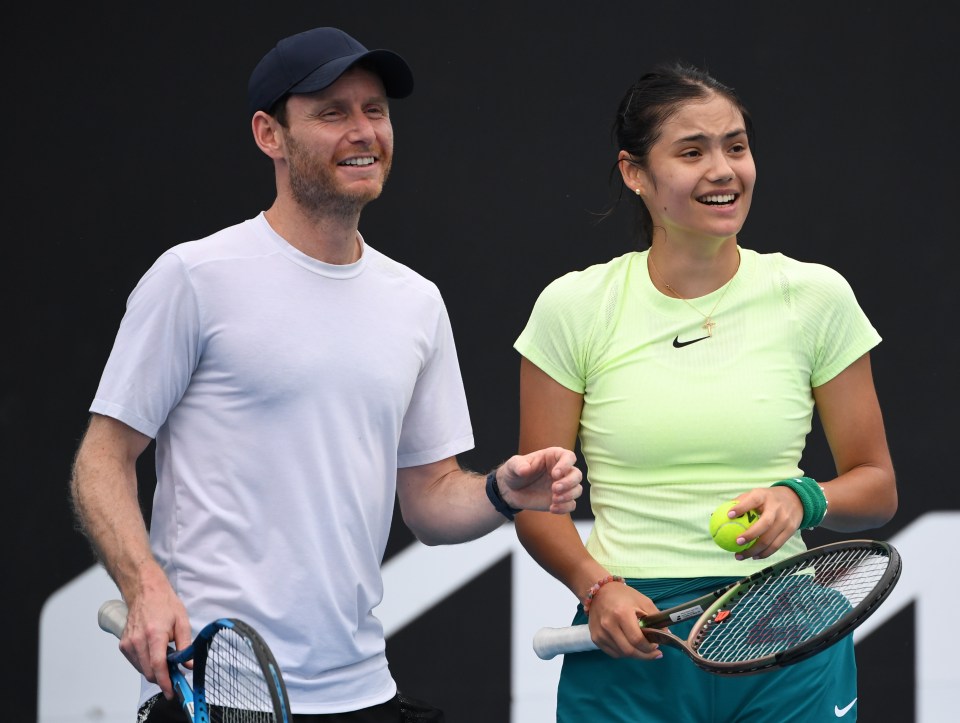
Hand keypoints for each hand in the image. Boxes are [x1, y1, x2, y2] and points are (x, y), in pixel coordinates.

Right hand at [118, 573, 191, 699]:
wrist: (145, 591)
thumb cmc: (164, 603)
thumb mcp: (182, 622)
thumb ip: (186, 645)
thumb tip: (189, 664)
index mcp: (154, 634)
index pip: (158, 666)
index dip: (165, 682)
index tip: (171, 691)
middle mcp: (138, 640)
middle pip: (149, 671)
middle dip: (162, 678)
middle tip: (175, 674)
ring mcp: (128, 643)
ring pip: (141, 669)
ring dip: (154, 670)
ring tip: (165, 658)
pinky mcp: (124, 645)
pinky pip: (136, 662)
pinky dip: (145, 663)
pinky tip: (154, 653)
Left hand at [496, 447, 582, 513]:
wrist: (510, 490)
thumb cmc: (514, 472)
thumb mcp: (512, 465)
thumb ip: (518, 465)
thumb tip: (525, 470)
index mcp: (553, 457)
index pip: (569, 457)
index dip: (565, 465)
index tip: (555, 474)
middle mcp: (562, 471)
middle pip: (577, 474)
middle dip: (568, 483)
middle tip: (554, 489)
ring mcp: (563, 486)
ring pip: (577, 490)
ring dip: (568, 496)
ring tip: (553, 500)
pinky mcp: (561, 500)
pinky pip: (571, 505)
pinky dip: (564, 508)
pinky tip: (552, 508)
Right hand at [586, 580, 662, 659]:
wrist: (599, 591)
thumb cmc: (623, 595)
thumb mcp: (643, 601)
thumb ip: (655, 618)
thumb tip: (666, 635)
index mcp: (621, 614)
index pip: (637, 640)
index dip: (649, 647)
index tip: (656, 646)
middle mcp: (608, 625)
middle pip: (629, 651)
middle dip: (644, 655)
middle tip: (653, 653)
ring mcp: (600, 633)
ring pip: (621, 654)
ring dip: (635, 654)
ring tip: (641, 647)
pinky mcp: (595, 638)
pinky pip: (613, 653)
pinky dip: (623, 653)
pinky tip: (629, 645)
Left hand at [726, 485, 805, 559]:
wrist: (796, 499)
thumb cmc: (767, 499)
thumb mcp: (755, 495)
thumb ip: (736, 504)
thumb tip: (713, 516)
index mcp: (764, 496)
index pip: (752, 501)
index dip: (741, 508)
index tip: (728, 515)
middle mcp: (776, 508)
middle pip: (764, 524)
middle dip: (750, 535)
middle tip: (736, 542)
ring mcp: (785, 520)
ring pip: (770, 539)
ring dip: (754, 550)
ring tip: (740, 555)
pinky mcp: (790, 530)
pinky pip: (776, 545)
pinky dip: (765, 553)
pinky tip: (754, 556)